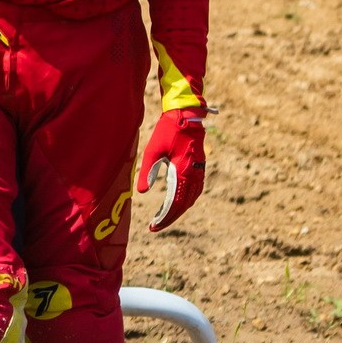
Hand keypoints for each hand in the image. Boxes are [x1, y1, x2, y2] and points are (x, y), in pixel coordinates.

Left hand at [137, 107, 206, 231]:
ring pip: (191, 198)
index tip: (153, 226)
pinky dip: (186, 200)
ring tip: (163, 218)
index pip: (174, 202)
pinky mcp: (199, 167)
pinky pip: (195, 190)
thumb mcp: (152, 151)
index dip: (165, 217)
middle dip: (170, 217)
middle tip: (155, 226)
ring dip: (178, 210)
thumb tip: (142, 192)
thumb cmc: (167, 131)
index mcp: (183, 171)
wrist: (186, 116)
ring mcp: (199, 171)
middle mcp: (194, 174)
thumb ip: (148, 172)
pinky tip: (177, 204)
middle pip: (183, 204)